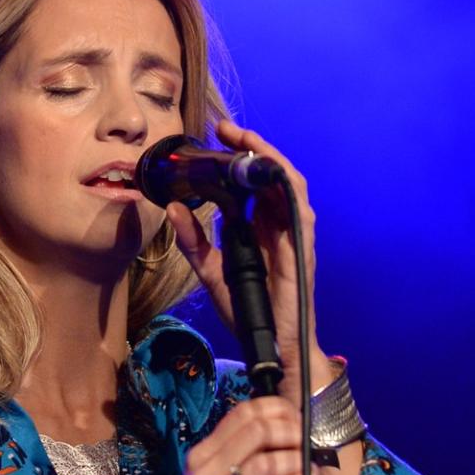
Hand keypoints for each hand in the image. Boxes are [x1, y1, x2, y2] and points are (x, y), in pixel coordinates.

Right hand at [146, 396, 306, 474]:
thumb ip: (237, 459)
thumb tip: (283, 434)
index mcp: (201, 456)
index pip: (243, 413)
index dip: (278, 409)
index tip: (299, 418)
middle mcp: (204, 472)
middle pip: (258, 430)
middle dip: (293, 431)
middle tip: (310, 441)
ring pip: (266, 462)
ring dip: (298, 460)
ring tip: (314, 465)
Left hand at [165, 119, 327, 401]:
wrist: (272, 345)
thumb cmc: (248, 312)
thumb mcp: (211, 271)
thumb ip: (194, 241)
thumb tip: (172, 207)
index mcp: (260, 229)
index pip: (252, 183)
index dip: (238, 157)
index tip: (215, 138)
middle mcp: (279, 225)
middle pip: (271, 175)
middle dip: (252, 148)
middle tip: (226, 129)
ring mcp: (293, 234)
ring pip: (288, 183)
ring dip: (269, 158)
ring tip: (245, 140)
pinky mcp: (302, 246)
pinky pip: (299, 207)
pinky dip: (286, 185)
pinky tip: (269, 170)